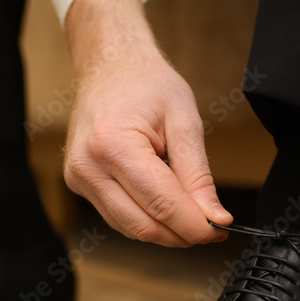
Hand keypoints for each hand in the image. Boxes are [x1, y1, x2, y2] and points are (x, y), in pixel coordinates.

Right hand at [63, 0, 231, 247]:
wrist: (110, 66)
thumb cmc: (146, 84)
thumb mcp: (185, 121)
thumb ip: (198, 175)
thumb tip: (214, 217)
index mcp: (113, 145)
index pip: (162, 204)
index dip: (195, 225)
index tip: (221, 229)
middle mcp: (88, 167)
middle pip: (143, 225)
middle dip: (182, 234)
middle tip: (212, 227)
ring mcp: (79, 178)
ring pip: (130, 228)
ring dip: (165, 231)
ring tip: (192, 214)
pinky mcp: (78, 184)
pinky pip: (118, 217)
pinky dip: (147, 219)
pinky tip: (166, 205)